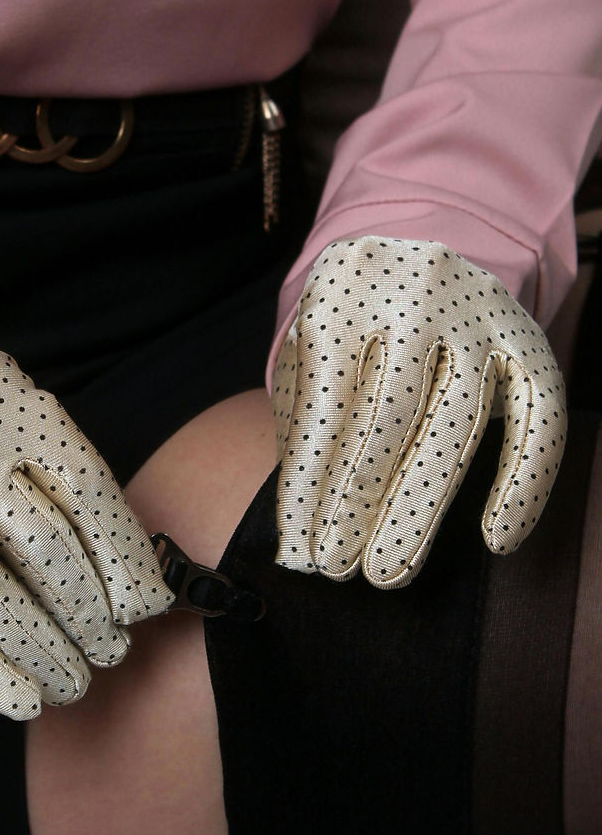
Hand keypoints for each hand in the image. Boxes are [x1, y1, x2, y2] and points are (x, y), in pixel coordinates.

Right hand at [0, 339, 173, 718]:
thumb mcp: (0, 404)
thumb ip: (57, 469)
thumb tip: (132, 573)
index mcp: (1, 403)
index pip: (84, 491)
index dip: (122, 559)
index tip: (143, 609)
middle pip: (43, 548)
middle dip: (87, 614)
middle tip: (110, 652)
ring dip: (42, 652)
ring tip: (71, 682)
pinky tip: (19, 699)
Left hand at [270, 236, 566, 585]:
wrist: (409, 262)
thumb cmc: (346, 334)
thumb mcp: (309, 364)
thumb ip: (303, 442)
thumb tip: (296, 548)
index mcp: (343, 288)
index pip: (325, 397)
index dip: (312, 481)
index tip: (301, 550)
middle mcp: (414, 290)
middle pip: (389, 408)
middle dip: (360, 500)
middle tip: (339, 570)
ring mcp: (479, 311)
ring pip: (457, 417)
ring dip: (421, 505)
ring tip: (389, 573)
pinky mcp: (528, 336)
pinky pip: (539, 413)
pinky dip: (525, 480)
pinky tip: (499, 540)